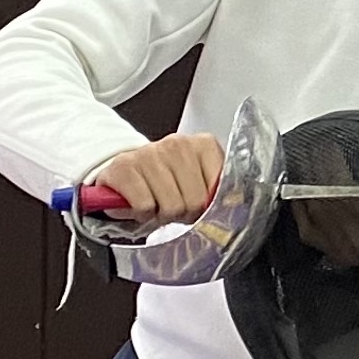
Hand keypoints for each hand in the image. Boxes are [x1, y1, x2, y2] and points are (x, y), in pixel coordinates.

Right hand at [88, 132, 223, 228]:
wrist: (126, 171)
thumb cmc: (166, 180)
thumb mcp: (198, 180)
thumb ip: (217, 189)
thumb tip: (233, 206)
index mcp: (203, 144)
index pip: (219, 187)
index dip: (207, 206)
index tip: (197, 204)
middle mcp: (177, 143)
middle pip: (194, 201)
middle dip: (184, 213)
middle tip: (174, 207)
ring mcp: (149, 153)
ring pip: (170, 206)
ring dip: (162, 214)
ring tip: (156, 203)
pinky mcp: (124, 167)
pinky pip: (144, 206)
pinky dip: (142, 214)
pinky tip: (140, 203)